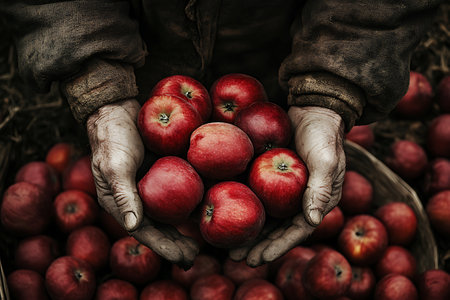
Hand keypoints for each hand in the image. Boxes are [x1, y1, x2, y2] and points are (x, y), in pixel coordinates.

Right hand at [87, 99, 198, 267]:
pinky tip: (205, 207)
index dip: (164, 247)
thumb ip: (124, 195)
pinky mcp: (164, 171)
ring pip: (170, 212)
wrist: (119, 108)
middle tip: (195, 258)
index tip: (184, 259)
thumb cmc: (112, 136)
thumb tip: (133, 226)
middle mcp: (137, 198)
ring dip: (184, 228)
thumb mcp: (115, 165)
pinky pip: (178, 191)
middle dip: (176, 244)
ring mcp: (152, 185)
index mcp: (121, 202)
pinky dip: (189, 202)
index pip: (144, 232)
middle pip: (160, 227)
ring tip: (201, 242)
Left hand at [229, 106, 345, 265]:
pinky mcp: (271, 175)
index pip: (296, 232)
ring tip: (228, 245)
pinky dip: (244, 206)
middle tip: (235, 258)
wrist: (312, 107)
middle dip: (258, 245)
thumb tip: (314, 220)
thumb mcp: (326, 159)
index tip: (257, 259)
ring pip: (265, 216)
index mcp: (317, 201)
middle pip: (277, 229)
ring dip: (248, 230)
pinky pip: (257, 195)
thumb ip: (321, 188)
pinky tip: (225, 212)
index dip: (277, 247)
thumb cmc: (323, 133)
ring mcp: (285, 188)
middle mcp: (300, 199)